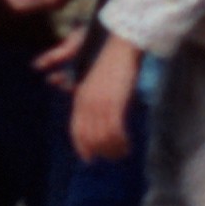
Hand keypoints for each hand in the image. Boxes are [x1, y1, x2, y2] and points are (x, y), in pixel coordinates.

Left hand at [71, 36, 144, 163]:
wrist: (121, 47)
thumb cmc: (112, 62)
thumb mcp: (97, 83)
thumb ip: (94, 100)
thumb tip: (103, 118)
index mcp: (80, 98)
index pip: (76, 130)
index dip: (82, 147)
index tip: (90, 159)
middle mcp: (87, 103)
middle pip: (90, 137)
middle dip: (101, 151)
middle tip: (113, 157)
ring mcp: (100, 103)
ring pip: (103, 137)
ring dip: (113, 149)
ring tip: (122, 153)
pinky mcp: (114, 102)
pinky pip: (115, 130)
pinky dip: (120, 142)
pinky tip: (127, 145)